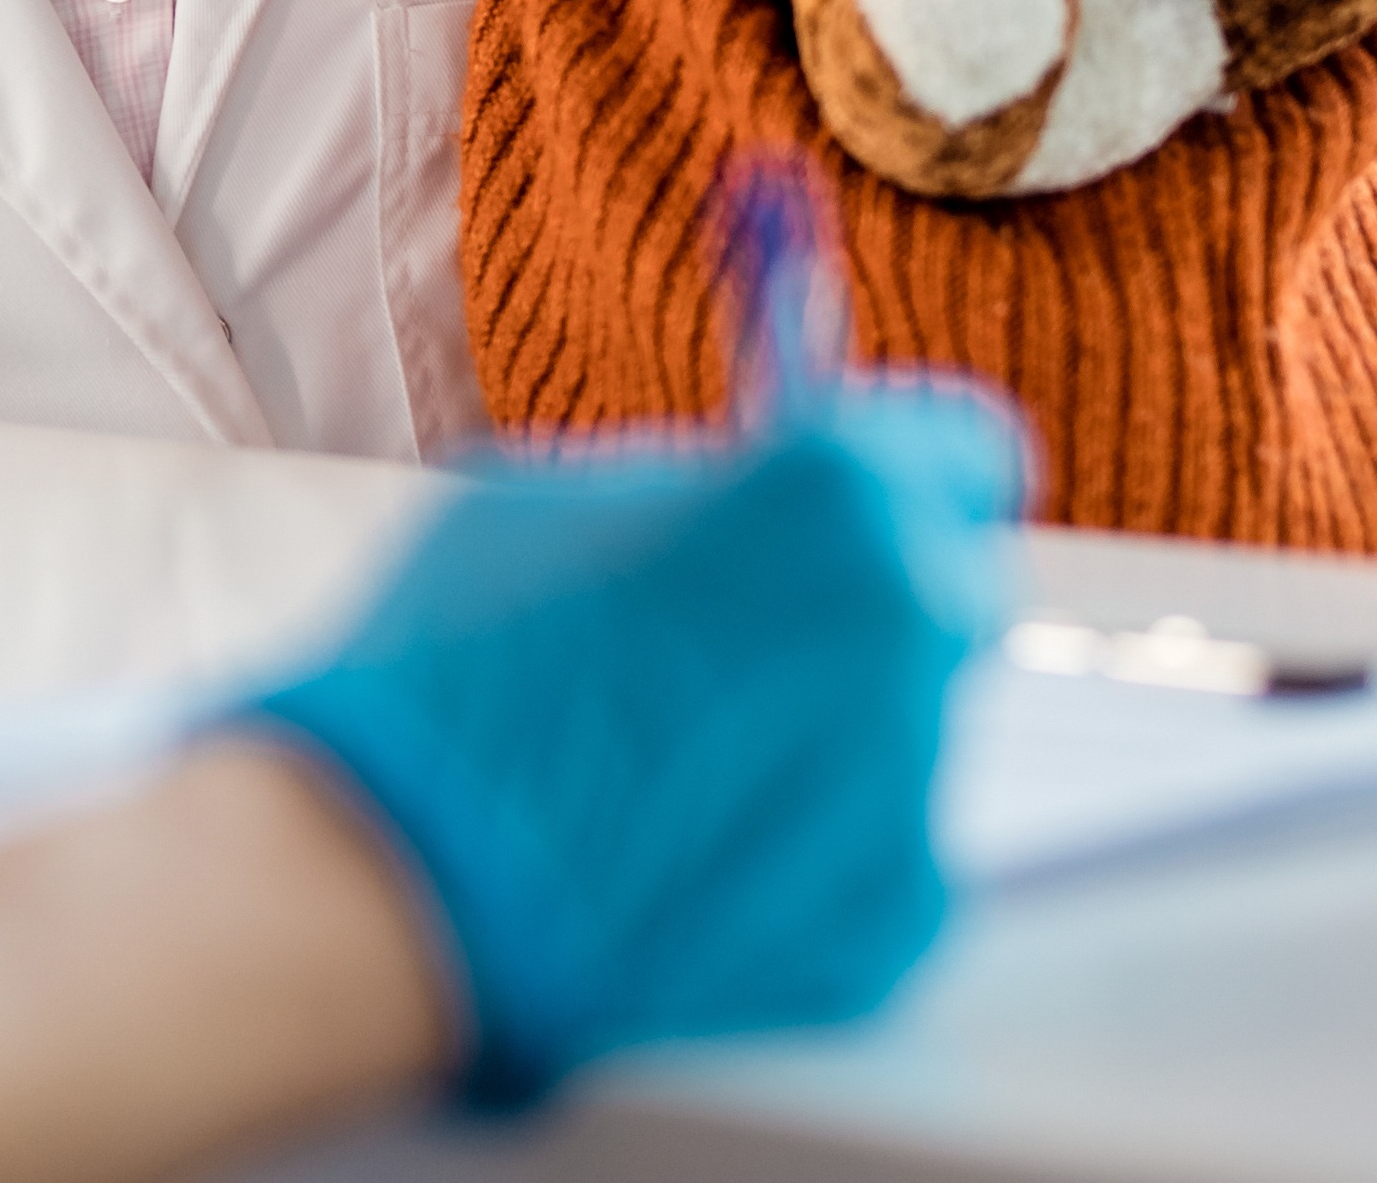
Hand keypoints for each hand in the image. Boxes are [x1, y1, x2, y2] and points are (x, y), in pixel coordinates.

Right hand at [241, 387, 1017, 1109]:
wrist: (405, 877)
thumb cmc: (461, 657)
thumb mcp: (563, 495)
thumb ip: (699, 487)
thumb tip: (759, 480)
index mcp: (841, 488)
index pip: (971, 448)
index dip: (907, 471)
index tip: (855, 503)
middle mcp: (910, 626)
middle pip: (943, 597)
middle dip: (859, 611)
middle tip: (741, 642)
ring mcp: (912, 788)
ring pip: (901, 736)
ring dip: (820, 737)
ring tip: (671, 767)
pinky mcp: (890, 928)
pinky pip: (874, 862)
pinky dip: (802, 857)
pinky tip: (682, 855)